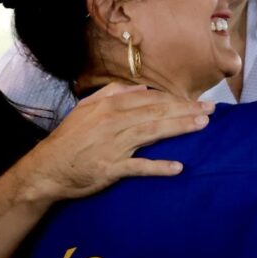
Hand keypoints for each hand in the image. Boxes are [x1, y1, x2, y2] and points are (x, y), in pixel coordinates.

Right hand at [14, 83, 213, 202]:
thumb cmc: (69, 139)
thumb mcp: (86, 108)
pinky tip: (178, 168)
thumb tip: (139, 88)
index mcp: (109, 106)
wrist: (46, 169)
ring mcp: (113, 145)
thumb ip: (112, 94)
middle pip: (157, 112)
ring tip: (202, 126)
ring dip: (179, 128)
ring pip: (152, 132)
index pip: (151, 99)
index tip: (198, 102)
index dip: (177, 100)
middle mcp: (113, 121)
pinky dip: (158, 167)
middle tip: (211, 111)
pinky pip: (138, 167)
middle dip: (186, 110)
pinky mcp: (110, 168)